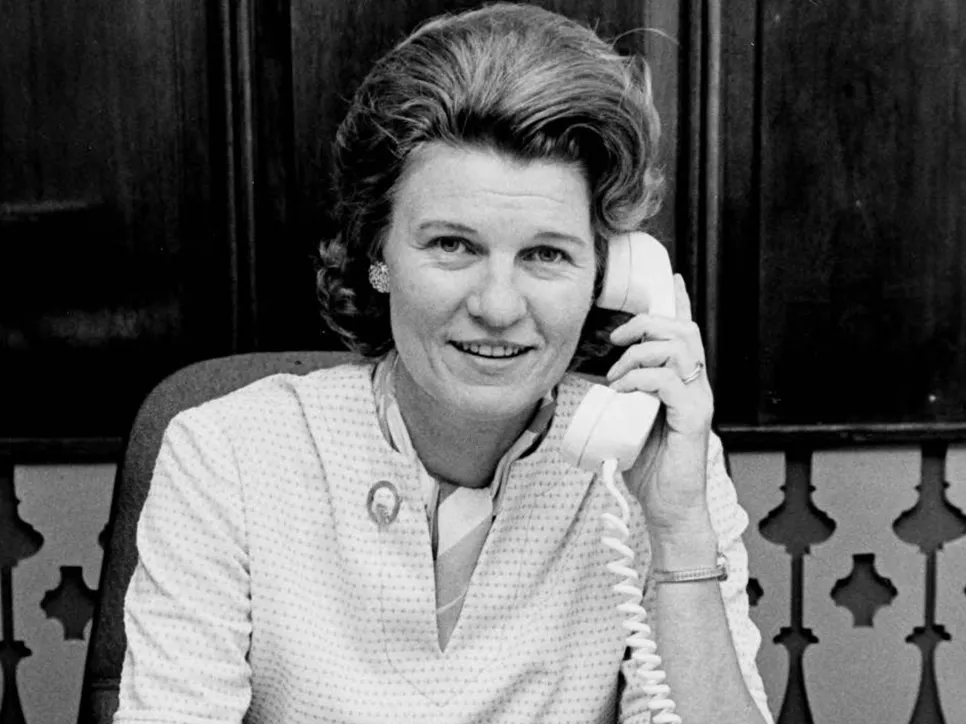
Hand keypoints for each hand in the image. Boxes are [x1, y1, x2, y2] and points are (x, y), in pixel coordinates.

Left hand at [605, 274, 713, 537]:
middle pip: (683, 331)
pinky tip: (625, 391)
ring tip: (618, 376)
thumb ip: (623, 398)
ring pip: (678, 349)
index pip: (686, 334)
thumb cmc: (650, 468)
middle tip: (616, 341)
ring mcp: (698, 401)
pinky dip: (641, 380)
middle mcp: (696, 386)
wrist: (668, 508)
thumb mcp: (630, 422)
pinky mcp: (694, 419)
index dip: (680, 304)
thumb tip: (594, 380)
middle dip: (646, 324)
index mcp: (683, 383)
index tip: (671, 280)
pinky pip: (670, 382)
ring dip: (639, 354)